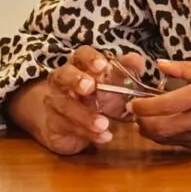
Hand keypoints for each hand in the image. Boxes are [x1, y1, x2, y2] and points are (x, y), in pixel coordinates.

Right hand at [6, 46, 145, 156]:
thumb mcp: (111, 85)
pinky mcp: (53, 125)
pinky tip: (103, 137)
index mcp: (78, 66)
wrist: (68, 126)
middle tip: (90, 87)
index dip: (90, 58)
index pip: (81, 55)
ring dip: (85, 116)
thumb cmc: (93, 99)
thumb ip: (125, 71)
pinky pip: (67, 128)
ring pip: (65, 106)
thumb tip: (137, 61)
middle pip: (63, 75)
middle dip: (76, 79)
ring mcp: (54, 102)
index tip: (103, 66)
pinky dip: (87, 134)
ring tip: (104, 124)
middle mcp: (62, 81)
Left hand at [129, 60, 190, 151]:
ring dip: (151, 130)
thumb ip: (183, 68)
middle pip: (158, 128)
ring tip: (148, 118)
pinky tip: (165, 125)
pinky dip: (166, 136)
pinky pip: (178, 144)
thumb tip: (160, 65)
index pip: (162, 105)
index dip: (142, 106)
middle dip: (141, 122)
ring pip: (166, 139)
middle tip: (136, 112)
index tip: (134, 101)